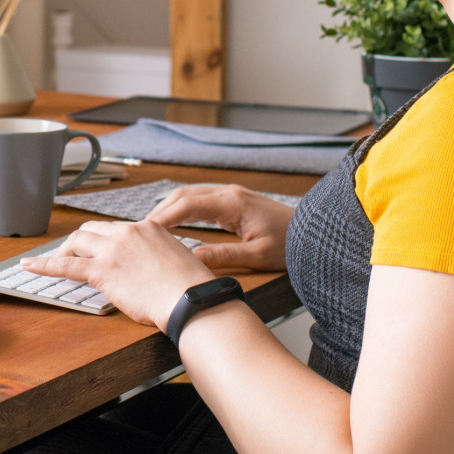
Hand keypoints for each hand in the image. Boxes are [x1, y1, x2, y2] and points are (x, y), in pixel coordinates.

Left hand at [21, 220, 214, 328]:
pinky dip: (44, 264)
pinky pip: (66, 265)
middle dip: (79, 243)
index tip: (99, 251)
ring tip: (54, 263)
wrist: (191, 299)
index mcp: (148, 227)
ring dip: (64, 251)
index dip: (103, 241)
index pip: (115, 229)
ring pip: (77, 241)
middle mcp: (128, 232)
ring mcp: (113, 249)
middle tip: (72, 256)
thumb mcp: (175, 261)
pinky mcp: (102, 270)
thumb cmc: (190, 289)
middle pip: (91, 230)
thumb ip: (156, 258)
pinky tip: (30, 266)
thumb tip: (148, 271)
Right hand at [144, 184, 294, 272]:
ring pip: (191, 195)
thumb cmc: (290, 244)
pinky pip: (201, 201)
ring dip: (170, 208)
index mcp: (232, 203)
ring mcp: (232, 195)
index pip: (188, 204)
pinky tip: (175, 223)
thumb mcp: (256, 256)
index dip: (164, 216)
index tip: (146, 229)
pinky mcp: (234, 202)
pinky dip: (183, 210)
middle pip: (184, 194)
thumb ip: (223, 256)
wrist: (311, 234)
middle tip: (142, 229)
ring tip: (153, 227)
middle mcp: (229, 194)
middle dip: (161, 210)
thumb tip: (191, 259)